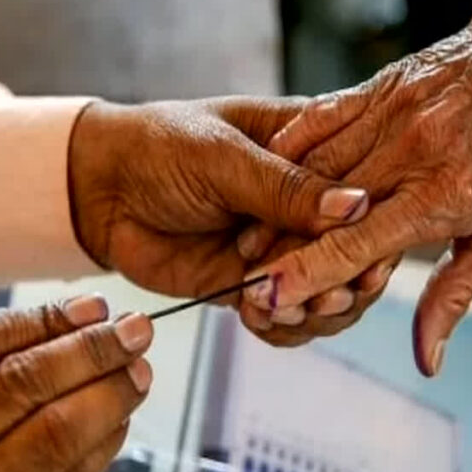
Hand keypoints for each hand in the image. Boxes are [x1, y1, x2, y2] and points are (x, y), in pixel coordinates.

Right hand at [0, 295, 152, 471]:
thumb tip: (84, 321)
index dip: (47, 317)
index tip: (95, 307)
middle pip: (21, 383)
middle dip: (92, 350)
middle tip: (136, 331)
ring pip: (53, 436)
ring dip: (111, 396)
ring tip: (139, 374)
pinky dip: (104, 447)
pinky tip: (120, 423)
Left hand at [68, 97, 368, 302]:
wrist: (98, 189)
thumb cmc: (158, 147)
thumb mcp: (222, 157)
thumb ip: (285, 187)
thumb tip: (355, 206)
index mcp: (315, 149)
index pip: (368, 191)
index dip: (373, 230)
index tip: (367, 260)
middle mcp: (307, 202)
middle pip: (357, 251)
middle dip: (345, 280)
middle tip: (326, 297)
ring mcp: (283, 246)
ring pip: (328, 290)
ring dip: (314, 309)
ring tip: (285, 308)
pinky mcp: (254, 283)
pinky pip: (286, 315)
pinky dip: (281, 325)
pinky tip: (260, 317)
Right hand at [240, 0, 471, 373]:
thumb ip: (453, 294)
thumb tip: (428, 359)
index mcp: (442, 195)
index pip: (357, 244)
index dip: (307, 274)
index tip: (267, 296)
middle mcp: (410, 153)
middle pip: (323, 211)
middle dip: (277, 249)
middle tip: (242, 280)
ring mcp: (390, 115)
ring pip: (313, 167)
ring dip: (274, 206)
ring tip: (244, 240)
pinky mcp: (377, 87)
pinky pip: (319, 118)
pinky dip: (288, 148)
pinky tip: (263, 171)